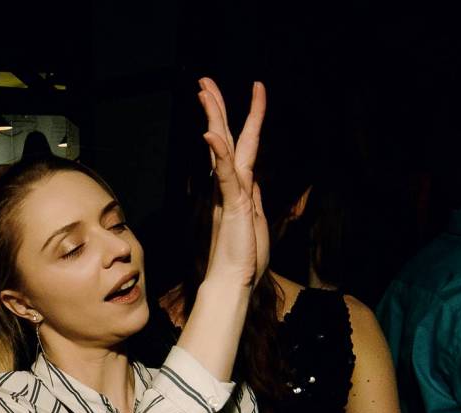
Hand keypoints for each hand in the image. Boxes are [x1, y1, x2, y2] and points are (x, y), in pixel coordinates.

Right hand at [197, 78, 266, 287]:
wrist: (234, 282)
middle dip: (217, 107)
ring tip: (205, 92)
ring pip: (222, 147)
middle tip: (204, 82)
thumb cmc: (244, 258)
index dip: (247, 119)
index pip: (240, 147)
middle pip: (224, 138)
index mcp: (236, 188)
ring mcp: (229, 193)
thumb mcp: (256, 220)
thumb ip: (251, 197)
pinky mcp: (232, 204)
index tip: (252, 92)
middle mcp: (229, 185)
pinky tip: (211, 134)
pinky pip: (225, 174)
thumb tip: (252, 180)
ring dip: (214, 118)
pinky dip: (219, 153)